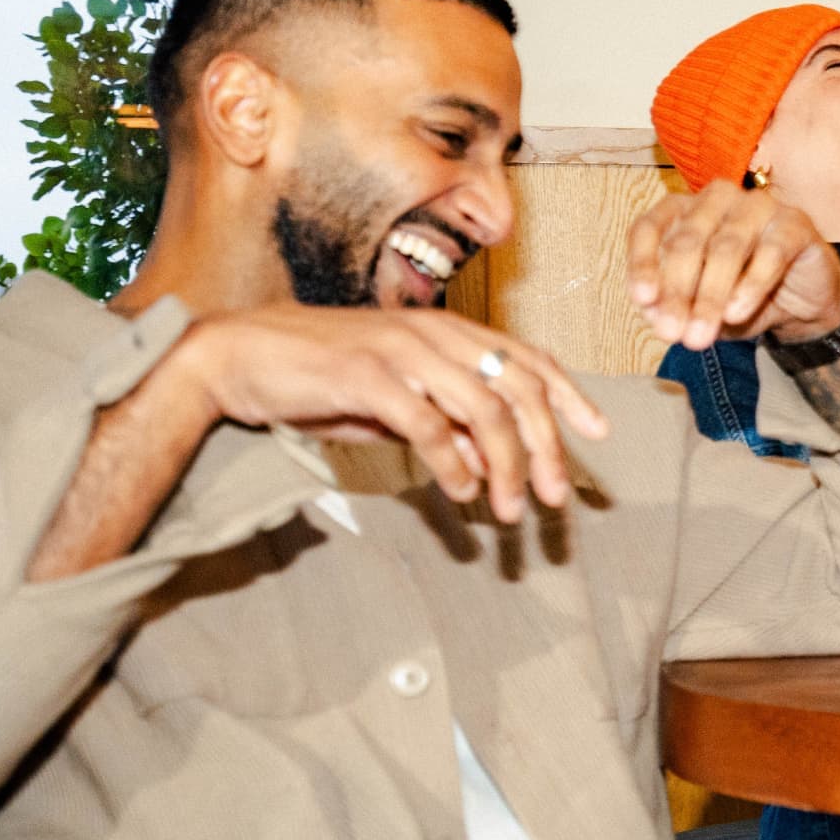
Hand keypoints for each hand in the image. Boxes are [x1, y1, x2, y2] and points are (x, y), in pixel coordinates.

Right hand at [169, 305, 608, 522]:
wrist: (240, 356)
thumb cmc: (322, 376)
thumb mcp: (399, 398)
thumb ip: (448, 418)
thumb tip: (492, 457)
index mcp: (448, 331)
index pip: (528, 358)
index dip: (569, 395)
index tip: (598, 433)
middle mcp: (434, 334)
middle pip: (519, 388)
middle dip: (547, 445)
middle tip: (557, 495)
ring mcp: (402, 352)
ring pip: (483, 408)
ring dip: (505, 464)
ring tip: (510, 508)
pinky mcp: (367, 376)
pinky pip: (429, 425)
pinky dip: (453, 463)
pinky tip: (463, 492)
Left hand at [626, 181, 839, 350]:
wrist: (802, 308)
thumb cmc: (741, 299)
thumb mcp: (698, 309)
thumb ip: (673, 307)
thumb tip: (652, 314)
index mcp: (684, 211)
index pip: (651, 226)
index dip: (643, 263)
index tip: (643, 301)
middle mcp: (718, 200)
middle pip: (688, 240)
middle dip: (678, 291)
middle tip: (673, 333)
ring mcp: (759, 206)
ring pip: (727, 246)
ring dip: (711, 295)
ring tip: (702, 335)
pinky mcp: (795, 224)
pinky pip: (771, 252)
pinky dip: (751, 285)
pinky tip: (737, 312)